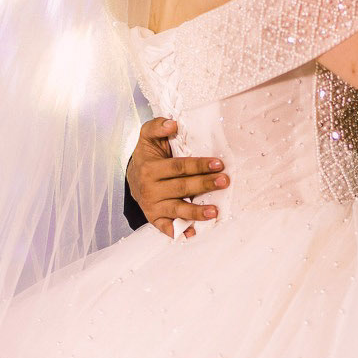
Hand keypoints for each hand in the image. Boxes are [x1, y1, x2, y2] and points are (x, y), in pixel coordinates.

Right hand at [127, 118, 228, 239]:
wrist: (132, 177)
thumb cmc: (148, 155)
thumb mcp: (148, 136)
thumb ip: (158, 126)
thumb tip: (172, 124)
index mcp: (150, 168)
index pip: (178, 167)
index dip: (198, 165)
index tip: (218, 163)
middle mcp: (150, 189)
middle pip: (181, 187)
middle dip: (204, 185)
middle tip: (224, 182)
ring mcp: (152, 206)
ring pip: (177, 210)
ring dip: (196, 212)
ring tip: (214, 212)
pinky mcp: (154, 218)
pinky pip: (167, 227)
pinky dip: (179, 232)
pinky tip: (192, 233)